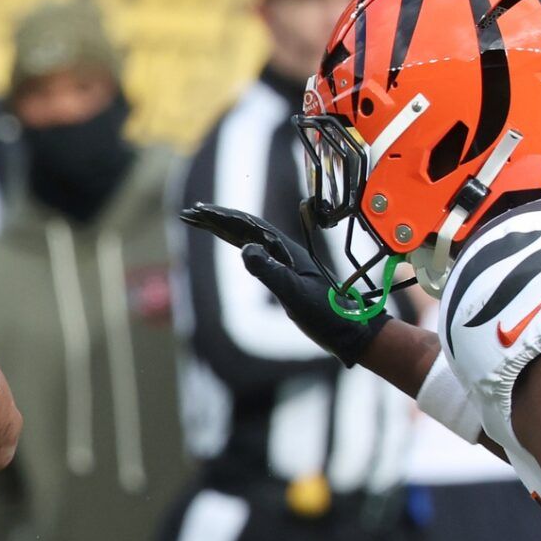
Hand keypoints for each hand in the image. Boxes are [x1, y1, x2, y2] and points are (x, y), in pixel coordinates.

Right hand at [179, 204, 384, 366]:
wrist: (350, 329)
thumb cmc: (326, 314)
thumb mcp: (293, 294)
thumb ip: (269, 271)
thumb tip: (244, 249)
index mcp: (285, 249)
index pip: (247, 225)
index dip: (222, 217)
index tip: (200, 211)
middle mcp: (284, 251)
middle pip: (244, 227)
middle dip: (216, 219)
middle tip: (190, 213)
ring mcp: (284, 262)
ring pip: (248, 238)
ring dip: (224, 230)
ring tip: (202, 224)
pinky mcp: (284, 275)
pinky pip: (256, 253)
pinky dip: (238, 245)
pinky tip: (233, 245)